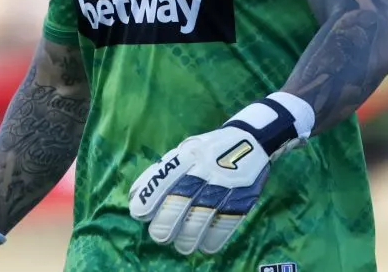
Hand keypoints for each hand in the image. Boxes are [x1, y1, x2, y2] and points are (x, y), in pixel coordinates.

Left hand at [128, 92, 313, 255]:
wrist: (251, 140)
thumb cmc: (207, 151)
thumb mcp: (185, 150)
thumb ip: (162, 171)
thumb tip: (135, 194)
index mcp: (188, 154)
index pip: (164, 177)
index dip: (149, 197)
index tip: (138, 214)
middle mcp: (205, 168)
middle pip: (181, 199)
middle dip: (166, 222)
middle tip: (158, 236)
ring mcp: (225, 184)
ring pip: (202, 215)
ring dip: (189, 236)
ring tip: (180, 246)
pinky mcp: (243, 197)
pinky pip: (227, 222)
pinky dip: (215, 238)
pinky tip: (205, 246)